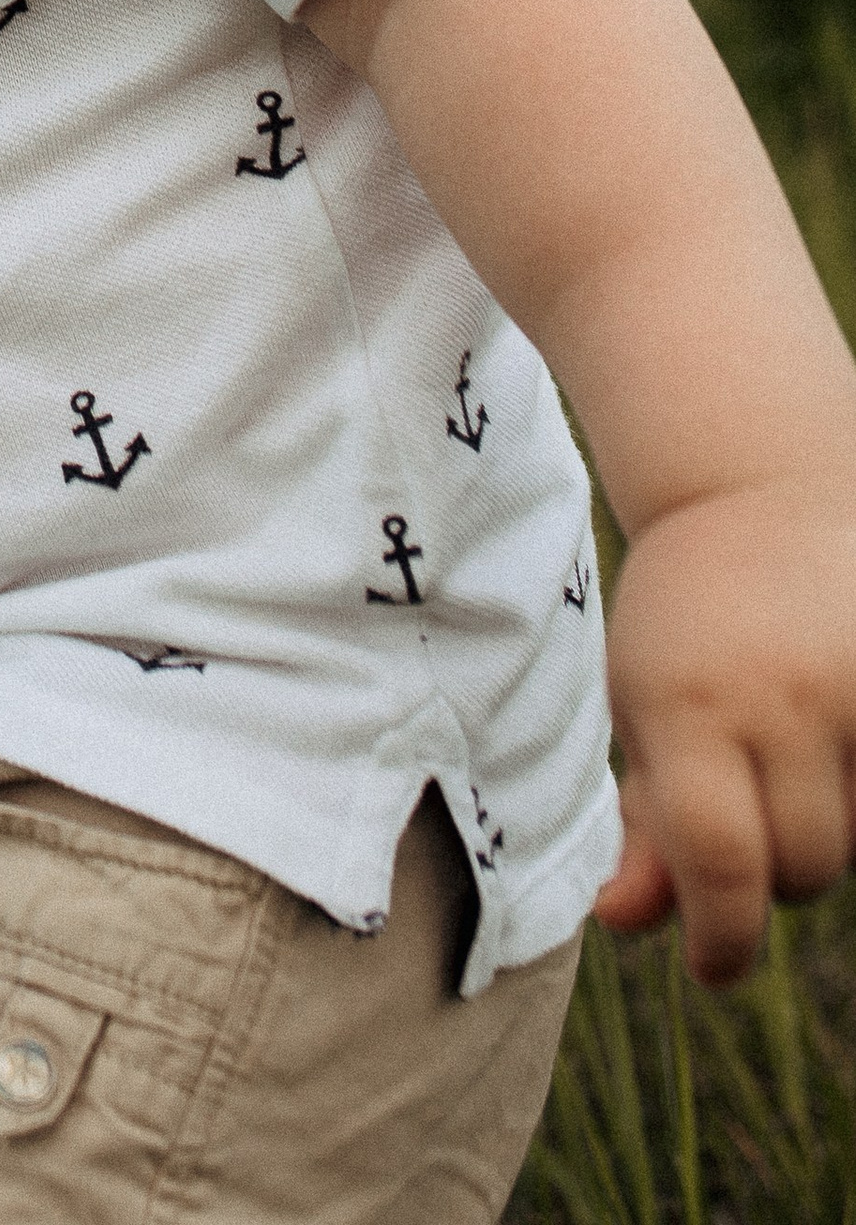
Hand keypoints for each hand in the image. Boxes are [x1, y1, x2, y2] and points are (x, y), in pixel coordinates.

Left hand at [595, 480, 855, 982]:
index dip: (719, 939)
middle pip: (798, 870)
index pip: (720, 864)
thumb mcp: (640, 706)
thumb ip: (643, 824)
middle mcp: (780, 698)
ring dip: (822, 828)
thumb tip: (622, 922)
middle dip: (767, 866)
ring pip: (853, 843)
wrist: (759, 489)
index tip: (712, 967)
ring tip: (789, 750)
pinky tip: (829, 745)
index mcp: (687, 704)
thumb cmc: (686, 618)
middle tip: (744, 798)